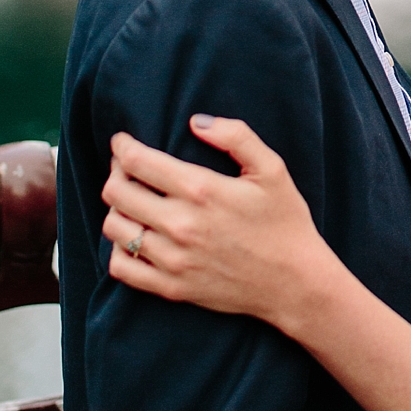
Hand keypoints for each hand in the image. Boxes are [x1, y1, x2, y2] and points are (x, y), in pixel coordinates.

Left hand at [103, 115, 332, 332]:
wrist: (296, 284)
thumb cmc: (285, 222)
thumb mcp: (272, 169)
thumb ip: (236, 136)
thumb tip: (196, 121)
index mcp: (201, 190)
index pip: (136, 161)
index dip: (122, 146)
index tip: (123, 142)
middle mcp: (181, 225)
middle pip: (116, 192)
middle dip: (116, 172)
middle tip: (126, 169)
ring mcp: (174, 260)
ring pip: (114, 228)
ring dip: (116, 209)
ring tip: (131, 202)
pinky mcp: (173, 289)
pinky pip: (122, 268)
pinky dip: (118, 249)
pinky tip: (135, 238)